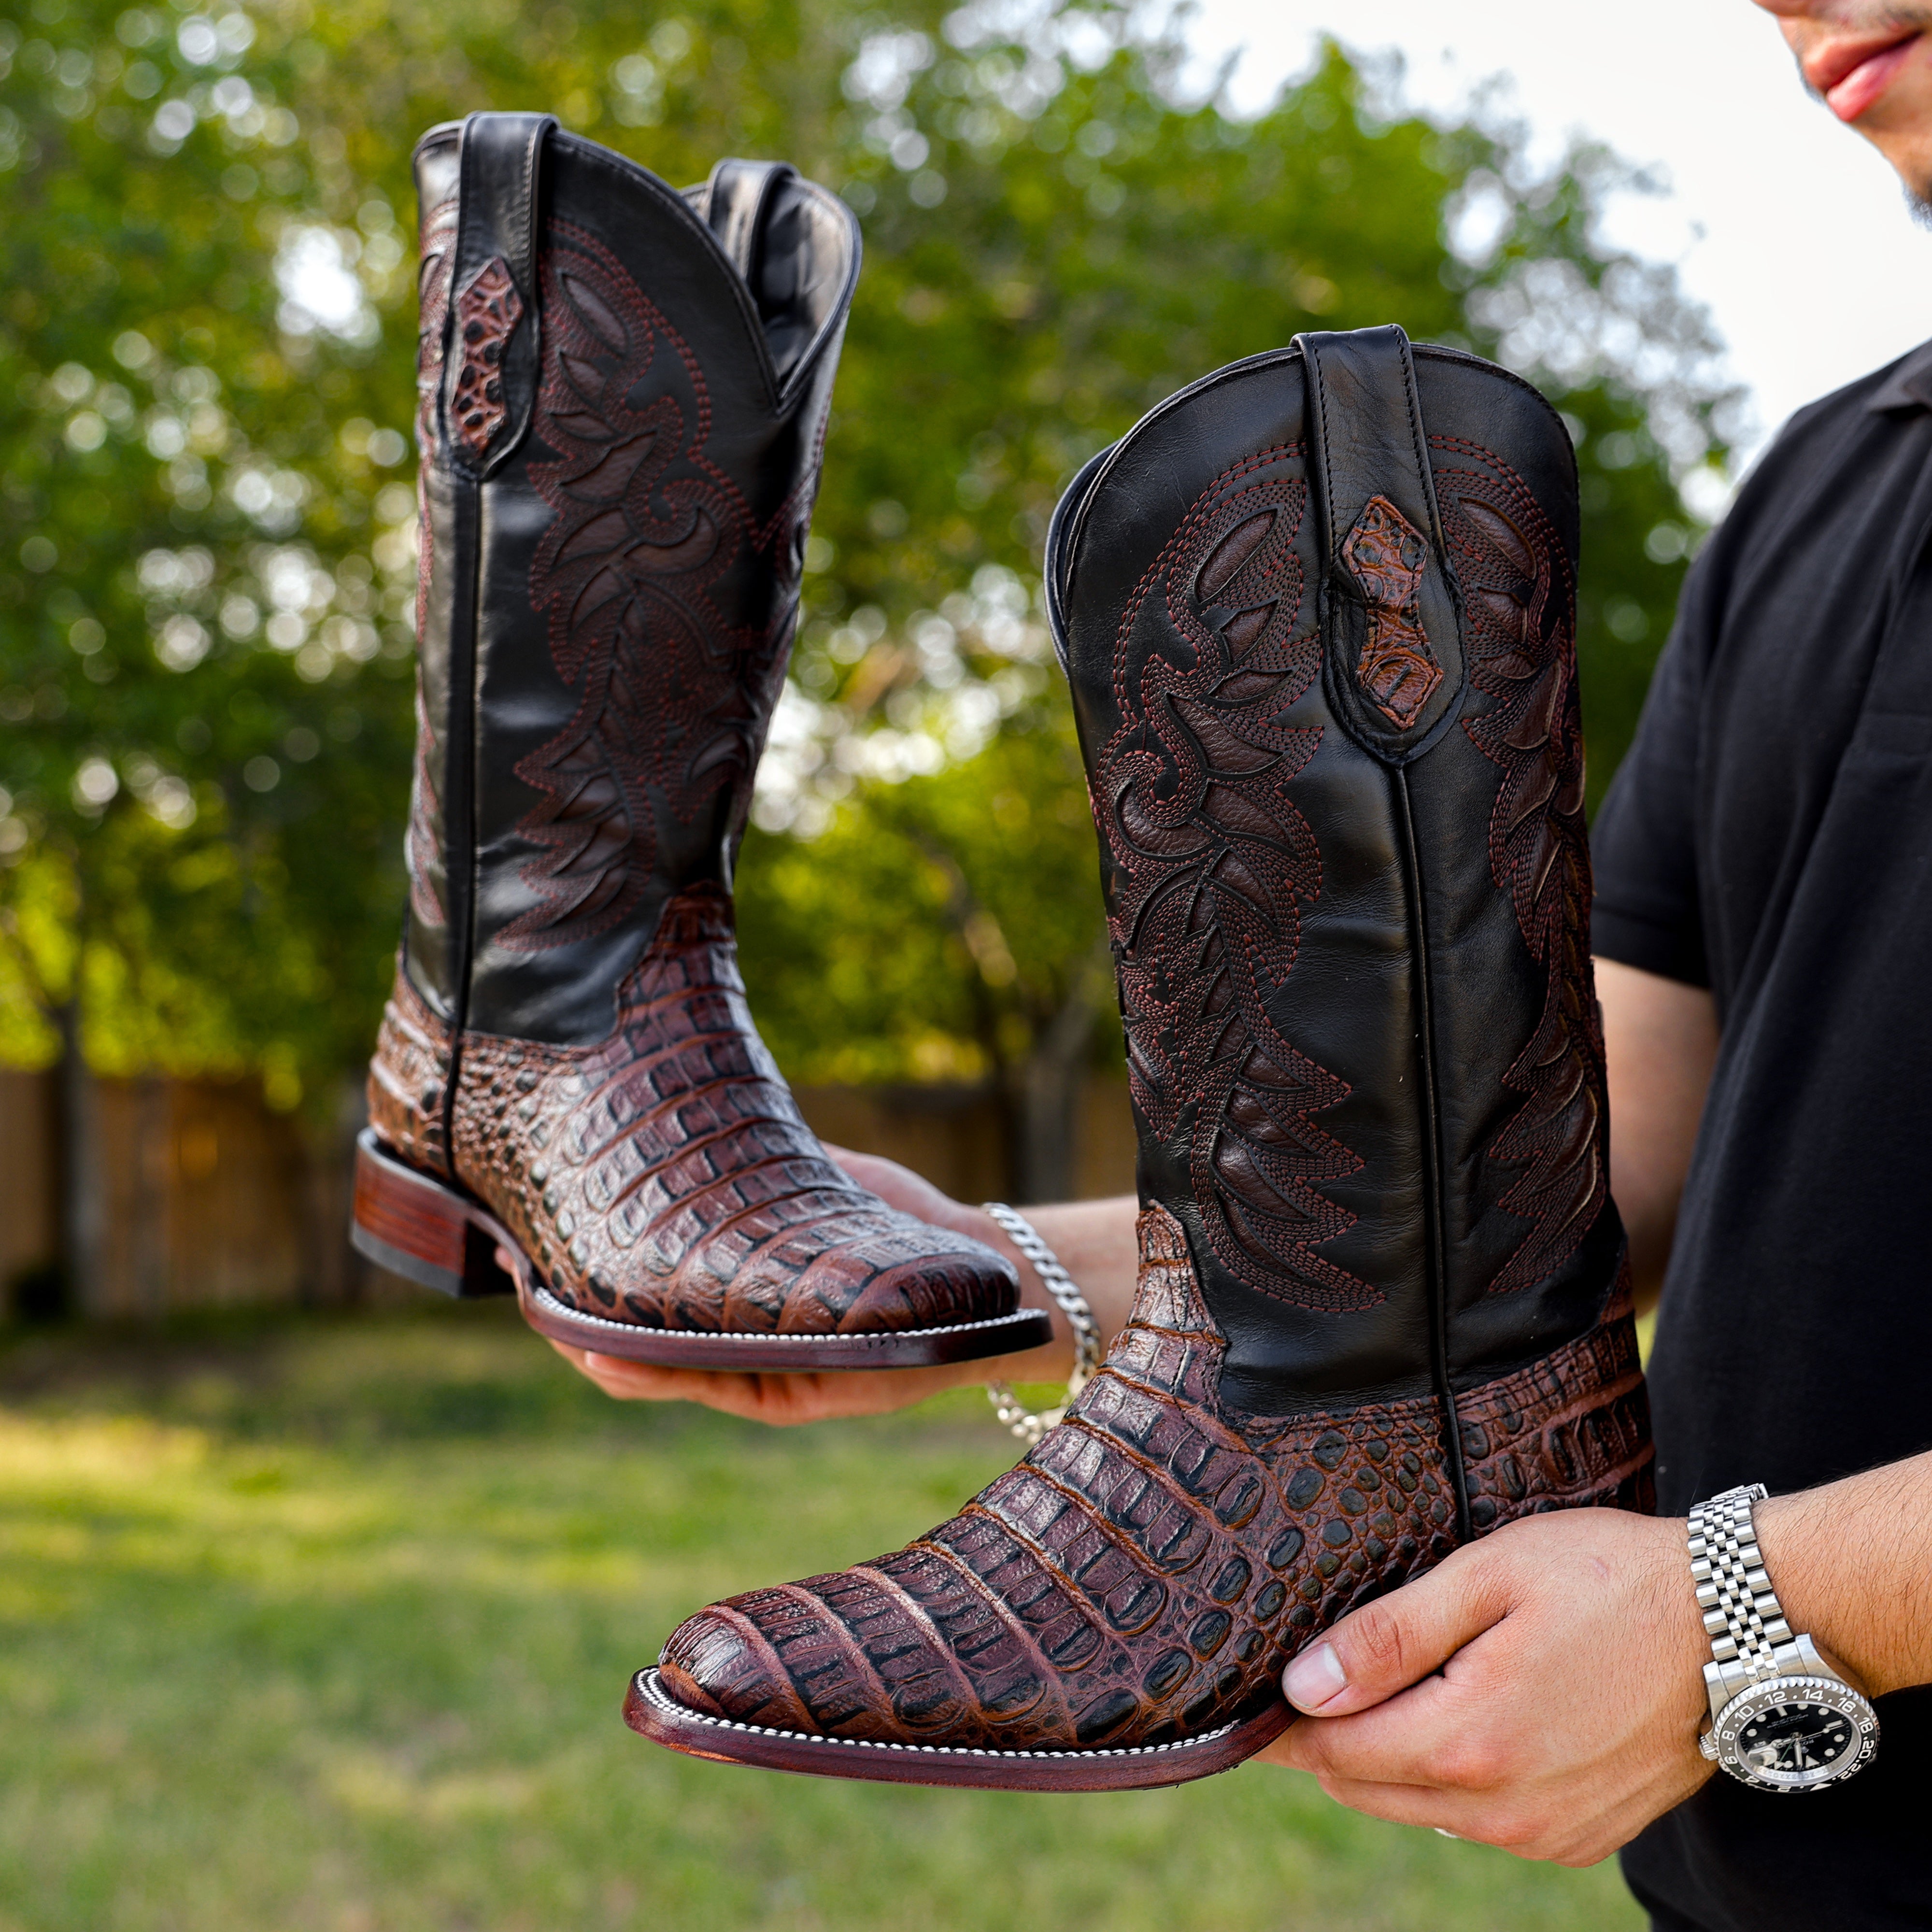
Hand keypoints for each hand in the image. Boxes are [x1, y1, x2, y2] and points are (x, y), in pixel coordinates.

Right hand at [536, 1146, 1068, 1425]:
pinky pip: (709, 1389)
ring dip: (603, 1352)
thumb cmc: (892, 1214)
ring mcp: (758, 1371)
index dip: (591, 1272)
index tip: (538, 1239)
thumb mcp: (811, 1174)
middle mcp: (738, 1336)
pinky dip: (658, 1377)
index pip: (647, 1288)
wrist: (969, 1265)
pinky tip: (615, 1358)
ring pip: (662, 1371)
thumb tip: (690, 1102)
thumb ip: (751, 1156)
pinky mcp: (784, 1397)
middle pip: (638, 1336)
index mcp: (734, 1286)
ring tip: (554, 1326)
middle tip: (526, 1279)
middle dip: (579, 1314)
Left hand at [1260, 1507, 1714, 1864]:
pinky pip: (1480, 1822)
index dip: (1287, 1724)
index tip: (1261, 1689)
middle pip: (1366, 1791)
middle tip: (1322, 1677)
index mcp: (1472, 1741)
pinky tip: (1472, 1713)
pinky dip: (1456, 1779)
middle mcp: (1504, 1809)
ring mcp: (1546, 1834)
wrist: (1739, 1625)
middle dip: (1333, 1740)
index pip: (1332, 1755)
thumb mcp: (1487, 1577)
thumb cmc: (1609, 1579)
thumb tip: (1303, 1685)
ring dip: (1396, 1758)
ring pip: (1420, 1811)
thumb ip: (1389, 1636)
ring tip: (1404, 1683)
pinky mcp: (1579, 1838)